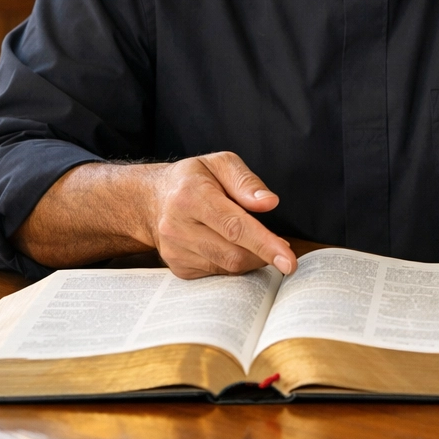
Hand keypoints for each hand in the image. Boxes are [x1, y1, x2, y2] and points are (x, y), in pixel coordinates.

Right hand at [145, 152, 297, 278]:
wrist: (150, 200)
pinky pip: (216, 275)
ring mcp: (175, 251)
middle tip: (283, 250)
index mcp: (191, 196)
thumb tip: (269, 202)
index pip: (234, 226)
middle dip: (264, 256)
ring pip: (226, 267)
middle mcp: (178, 226)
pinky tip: (233, 248)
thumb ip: (246, 181)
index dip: (264, 244)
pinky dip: (233, 266)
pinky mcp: (177, 268)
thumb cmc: (193, 179)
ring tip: (257, 244)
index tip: (288, 260)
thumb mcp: (220, 163)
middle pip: (232, 253)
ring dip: (251, 260)